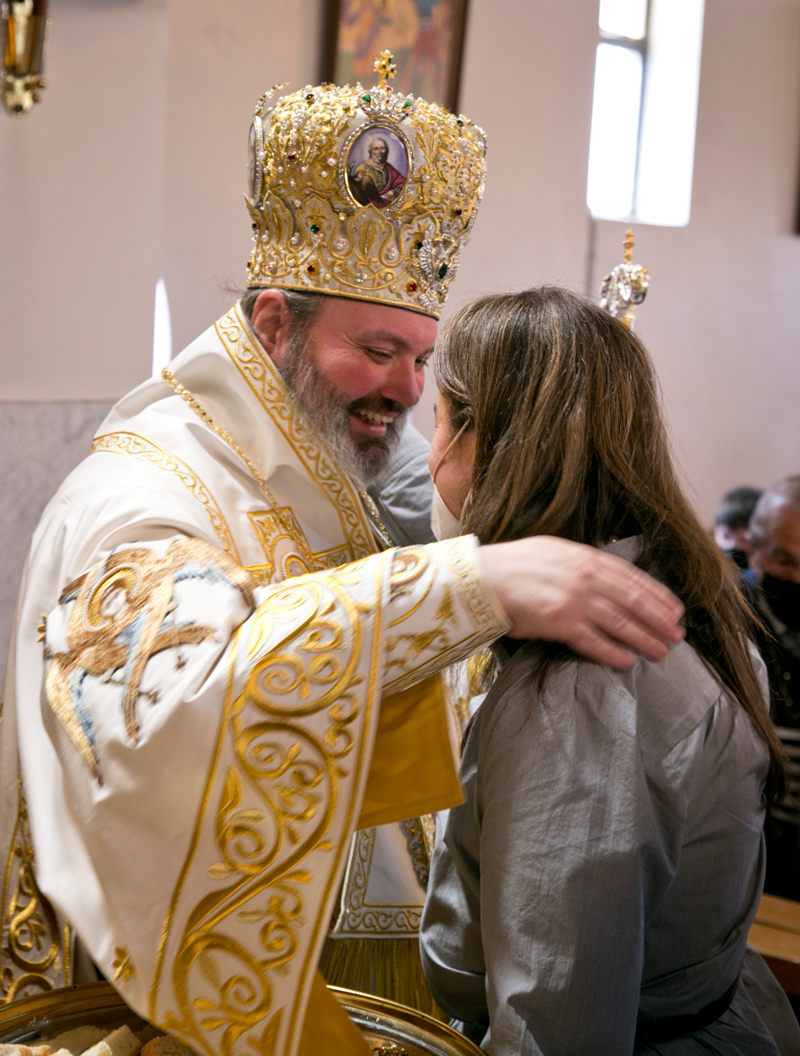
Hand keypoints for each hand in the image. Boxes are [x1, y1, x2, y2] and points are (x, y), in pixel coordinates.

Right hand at [479, 536, 683, 669]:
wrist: (483, 577)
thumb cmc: (514, 564)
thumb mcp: (554, 550)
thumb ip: (582, 562)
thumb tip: (605, 574)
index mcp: (586, 557)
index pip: (633, 577)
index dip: (658, 595)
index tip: (675, 609)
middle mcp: (586, 577)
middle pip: (634, 601)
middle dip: (660, 620)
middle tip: (677, 635)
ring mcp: (575, 600)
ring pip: (621, 622)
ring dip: (645, 639)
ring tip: (662, 651)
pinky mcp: (560, 622)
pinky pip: (594, 642)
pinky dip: (614, 653)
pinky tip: (628, 661)